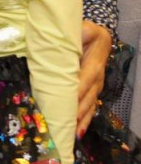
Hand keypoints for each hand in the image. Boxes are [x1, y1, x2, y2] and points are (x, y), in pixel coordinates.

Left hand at [77, 21, 111, 135]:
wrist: (96, 37)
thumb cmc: (87, 33)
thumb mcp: (86, 28)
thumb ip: (82, 32)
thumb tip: (78, 34)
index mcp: (94, 63)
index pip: (85, 79)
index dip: (78, 91)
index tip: (69, 103)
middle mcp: (97, 78)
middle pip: (88, 98)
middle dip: (78, 112)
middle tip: (68, 125)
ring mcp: (95, 87)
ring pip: (89, 106)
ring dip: (81, 120)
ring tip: (72, 134)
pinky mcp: (91, 91)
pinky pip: (89, 108)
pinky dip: (84, 121)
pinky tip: (78, 133)